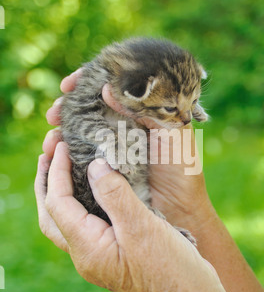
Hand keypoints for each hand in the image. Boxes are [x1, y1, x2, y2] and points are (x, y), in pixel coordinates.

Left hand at [35, 141, 259, 291]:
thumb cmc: (169, 267)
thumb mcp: (142, 226)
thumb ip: (114, 194)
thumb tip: (94, 166)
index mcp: (88, 248)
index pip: (58, 203)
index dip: (57, 172)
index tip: (64, 146)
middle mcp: (86, 254)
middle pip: (51, 216)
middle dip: (46, 184)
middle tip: (48, 154)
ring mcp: (97, 257)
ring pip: (64, 221)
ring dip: (58, 193)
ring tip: (61, 167)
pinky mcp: (110, 254)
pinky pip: (82, 224)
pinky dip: (78, 202)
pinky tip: (90, 188)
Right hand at [45, 70, 213, 237]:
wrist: (182, 208)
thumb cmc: (182, 167)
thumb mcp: (169, 132)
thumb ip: (144, 108)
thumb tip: (107, 89)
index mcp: (142, 112)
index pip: (112, 88)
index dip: (89, 82)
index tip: (70, 84)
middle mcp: (125, 126)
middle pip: (91, 108)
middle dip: (69, 106)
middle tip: (55, 111)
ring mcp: (113, 147)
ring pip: (81, 131)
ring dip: (62, 129)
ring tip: (52, 132)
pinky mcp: (106, 169)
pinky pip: (81, 154)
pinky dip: (65, 151)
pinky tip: (53, 149)